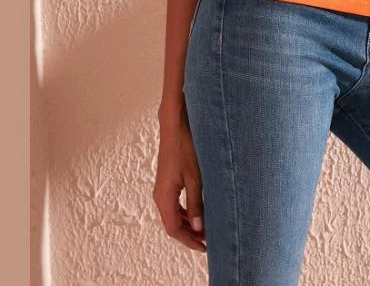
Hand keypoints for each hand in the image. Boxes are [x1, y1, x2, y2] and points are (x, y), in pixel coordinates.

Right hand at [152, 113, 205, 252]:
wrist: (175, 124)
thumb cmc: (185, 147)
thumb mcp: (195, 177)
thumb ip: (196, 203)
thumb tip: (198, 227)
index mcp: (164, 196)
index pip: (174, 229)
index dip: (189, 240)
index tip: (204, 247)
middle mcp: (160, 194)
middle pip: (172, 224)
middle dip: (189, 234)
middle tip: (207, 241)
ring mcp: (163, 187)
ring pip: (173, 214)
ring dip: (187, 223)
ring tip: (205, 229)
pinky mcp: (167, 180)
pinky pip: (174, 204)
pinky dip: (185, 212)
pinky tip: (197, 212)